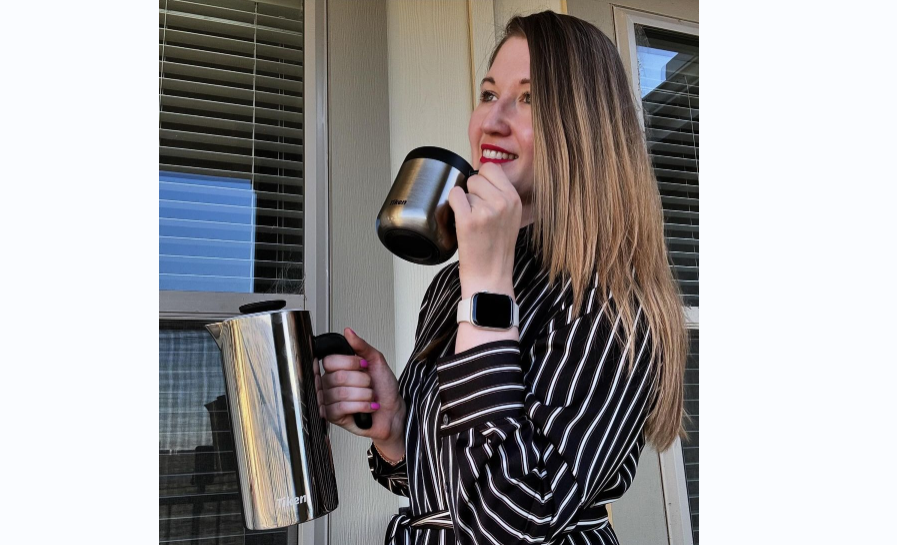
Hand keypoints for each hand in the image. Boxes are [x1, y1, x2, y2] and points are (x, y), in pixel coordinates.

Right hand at [316, 328, 405, 446]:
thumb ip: (361, 346)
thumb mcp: (376, 361)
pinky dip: (361, 406)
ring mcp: (329, 400)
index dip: (351, 363)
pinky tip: (368, 407)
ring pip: (341, 393)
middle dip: (362, 381)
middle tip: (369, 384)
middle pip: (338, 377)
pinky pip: (341, 407)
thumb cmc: (384, 388)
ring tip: (370, 397)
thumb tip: (348, 332)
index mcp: (337, 369)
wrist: (392, 411)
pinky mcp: (332, 416)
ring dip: (364, 395)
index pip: (330, 361)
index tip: (364, 366)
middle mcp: (329, 383)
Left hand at [447, 162, 521, 296]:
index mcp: (514, 199)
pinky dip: (452, 206)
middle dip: (472, 192)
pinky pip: (454, 196)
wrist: (490, 276)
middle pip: (476, 177)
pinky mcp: (468, 220)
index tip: (481, 193)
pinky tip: (460, 220)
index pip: (492, 168)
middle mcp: (502, 202)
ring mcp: (485, 211)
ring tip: (472, 222)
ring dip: (464, 203)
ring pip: (464, 189)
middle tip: (477, 213)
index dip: (482, 179)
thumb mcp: (510, 217)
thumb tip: (480, 176)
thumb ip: (501, 195)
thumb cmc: (497, 249)